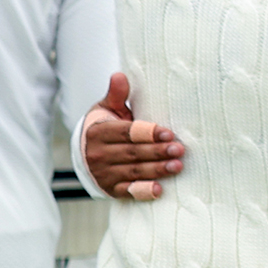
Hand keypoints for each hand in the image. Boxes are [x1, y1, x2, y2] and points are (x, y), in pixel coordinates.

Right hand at [82, 72, 183, 200]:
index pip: (127, 133)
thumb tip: (120, 75)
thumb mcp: (107, 108)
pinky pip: (129, 191)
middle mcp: (99, 154)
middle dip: (157, 152)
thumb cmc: (106, 125)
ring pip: (134, 172)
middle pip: (133, 153)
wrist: (88, 152)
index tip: (168, 134)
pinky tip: (159, 190)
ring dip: (157, 170)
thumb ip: (117, 95)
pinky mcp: (111, 189)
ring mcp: (104, 174)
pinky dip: (143, 192)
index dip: (148, 133)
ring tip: (177, 165)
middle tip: (180, 149)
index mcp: (99, 132)